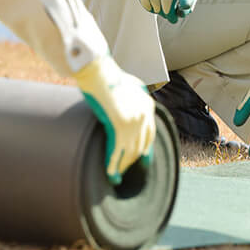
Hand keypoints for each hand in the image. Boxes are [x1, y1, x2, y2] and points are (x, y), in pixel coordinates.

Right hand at [74, 56, 155, 184]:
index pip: (150, 133)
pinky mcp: (119, 127)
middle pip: (141, 145)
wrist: (99, 73)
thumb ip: (135, 98)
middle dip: (134, 160)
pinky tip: (111, 174)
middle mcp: (144, 116)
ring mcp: (133, 123)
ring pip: (130, 152)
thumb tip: (130, 109)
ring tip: (118, 176)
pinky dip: (113, 165)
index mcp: (148, 106)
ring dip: (124, 166)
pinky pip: (116, 151)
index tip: (143, 160)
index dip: (145, 149)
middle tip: (129, 171)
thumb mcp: (130, 86)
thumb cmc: (109, 77)